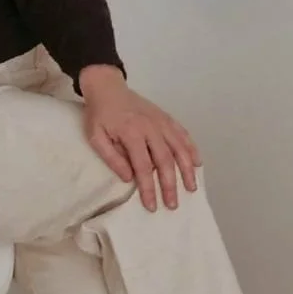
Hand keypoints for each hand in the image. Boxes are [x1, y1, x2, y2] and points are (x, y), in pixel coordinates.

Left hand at [78, 65, 200, 212]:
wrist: (107, 87)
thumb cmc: (99, 115)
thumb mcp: (95, 137)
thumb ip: (112, 158)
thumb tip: (129, 179)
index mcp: (131, 133)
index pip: (143, 167)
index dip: (148, 188)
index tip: (152, 206)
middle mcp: (151, 127)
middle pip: (165, 160)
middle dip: (170, 185)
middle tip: (173, 204)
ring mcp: (161, 121)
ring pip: (179, 148)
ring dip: (187, 169)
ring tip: (191, 188)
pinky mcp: (166, 117)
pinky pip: (183, 134)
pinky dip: (191, 149)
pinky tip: (197, 163)